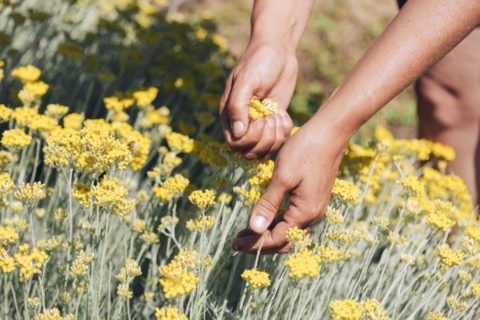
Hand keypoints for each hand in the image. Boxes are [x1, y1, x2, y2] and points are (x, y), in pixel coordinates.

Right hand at [220, 43, 295, 159]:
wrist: (278, 50)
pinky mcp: (274, 121)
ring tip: (278, 117)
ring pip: (264, 150)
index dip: (249, 139)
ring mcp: (259, 123)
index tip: (262, 120)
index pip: (234, 144)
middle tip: (272, 120)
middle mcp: (242, 122)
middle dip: (264, 141)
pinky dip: (284, 132)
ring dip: (275, 139)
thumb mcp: (246, 81)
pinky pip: (278, 140)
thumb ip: (238, 106)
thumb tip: (238, 133)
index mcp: (229, 114)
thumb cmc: (258, 61)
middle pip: (249, 151)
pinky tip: (284, 115)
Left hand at [232, 116, 347, 253]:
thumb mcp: (282, 177)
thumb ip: (268, 204)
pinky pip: (294, 219)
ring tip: (246, 232)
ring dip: (268, 233)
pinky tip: (264, 216)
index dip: (255, 244)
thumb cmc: (305, 151)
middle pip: (284, 240)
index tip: (234, 244)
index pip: (276, 239)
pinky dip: (277, 222)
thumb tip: (254, 229)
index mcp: (305, 213)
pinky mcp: (313, 199)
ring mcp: (315, 207)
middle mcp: (312, 215)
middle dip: (260, 242)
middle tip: (237, 241)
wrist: (330, 133)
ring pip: (289, 230)